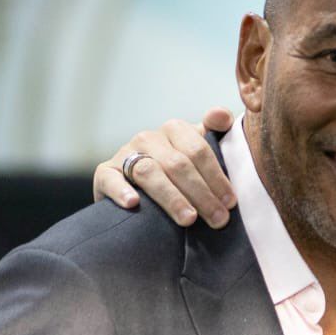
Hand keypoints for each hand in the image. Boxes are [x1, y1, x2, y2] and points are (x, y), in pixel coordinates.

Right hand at [93, 108, 238, 227]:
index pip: (198, 150)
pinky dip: (121, 191)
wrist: (139, 192)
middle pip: (177, 164)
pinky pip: (111, 180)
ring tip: (189, 219)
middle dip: (201, 194)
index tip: (230, 202)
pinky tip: (133, 203)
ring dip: (172, 198)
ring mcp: (124, 154)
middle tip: (218, 219)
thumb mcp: (198, 152)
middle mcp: (148, 138)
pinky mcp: (105, 172)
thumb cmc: (177, 173)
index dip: (216, 177)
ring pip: (149, 172)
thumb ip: (214, 132)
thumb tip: (222, 114)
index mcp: (174, 129)